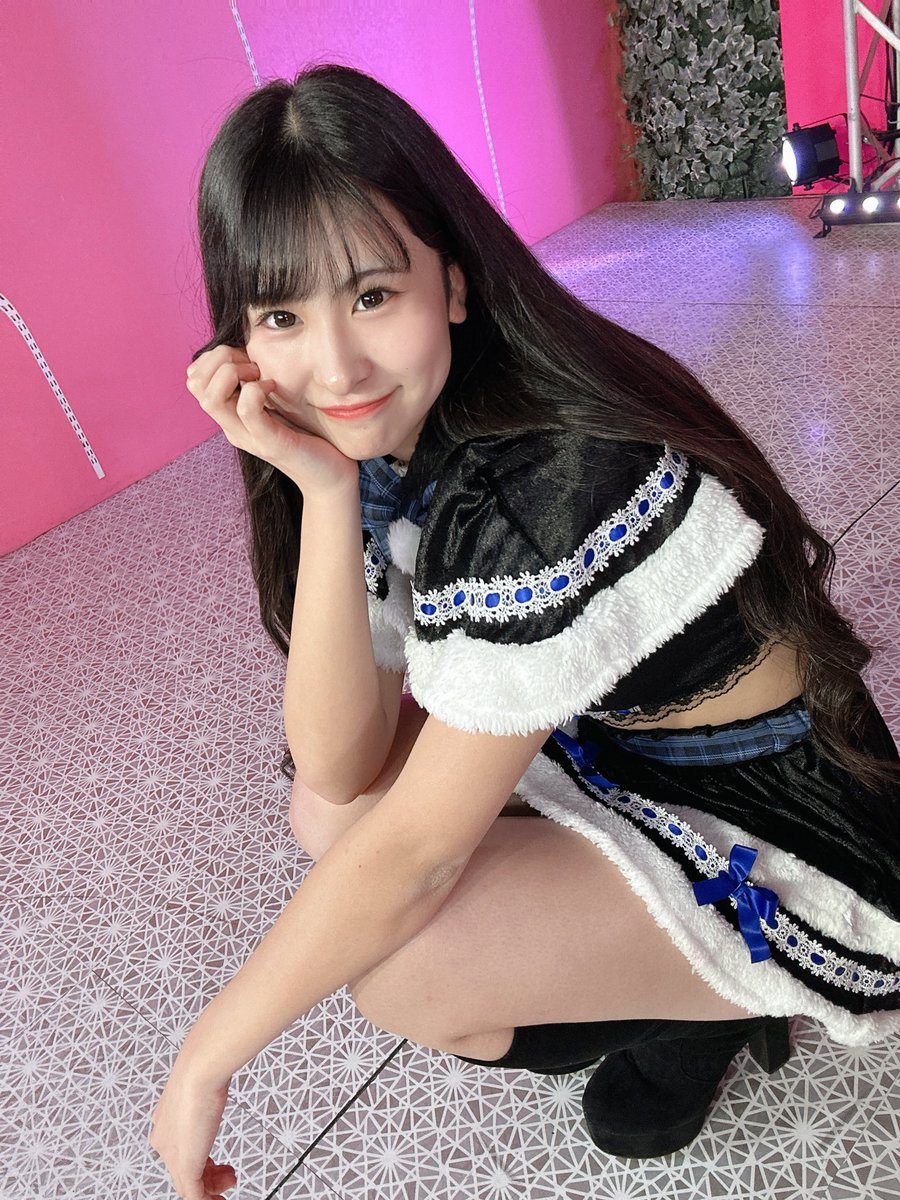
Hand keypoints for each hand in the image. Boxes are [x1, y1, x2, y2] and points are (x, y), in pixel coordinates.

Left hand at [149, 1069, 235, 1198]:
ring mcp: (172, 1154)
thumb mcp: (201, 1084)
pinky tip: (220, 1198)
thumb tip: (214, 1082)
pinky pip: (194, 1195)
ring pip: (188, 1184)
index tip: (214, 1160)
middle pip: (182, 1169)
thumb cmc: (202, 1069)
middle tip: (227, 1172)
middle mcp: (164, 1140)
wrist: (200, 1070)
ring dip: (212, 1187)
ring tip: (230, 1181)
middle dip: (209, 1173)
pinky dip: (208, 1199)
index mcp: (165, 1121)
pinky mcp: (185, 1165)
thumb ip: (204, 1092)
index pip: (178, 1149)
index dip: (197, 1155)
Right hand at [186, 345, 358, 496]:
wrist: (329, 476)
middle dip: (220, 360)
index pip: (194, 378)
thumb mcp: (276, 402)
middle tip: (252, 364)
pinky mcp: (269, 443)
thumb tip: (249, 346)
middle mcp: (232, 427)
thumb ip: (258, 382)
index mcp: (230, 416)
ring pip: (211, 398)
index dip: (214, 357)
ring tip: (259, 374)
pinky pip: (247, 409)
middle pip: (195, 384)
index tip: (245, 357)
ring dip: (233, 373)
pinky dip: (257, 389)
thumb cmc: (307, 434)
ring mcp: (247, 437)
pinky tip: (273, 387)